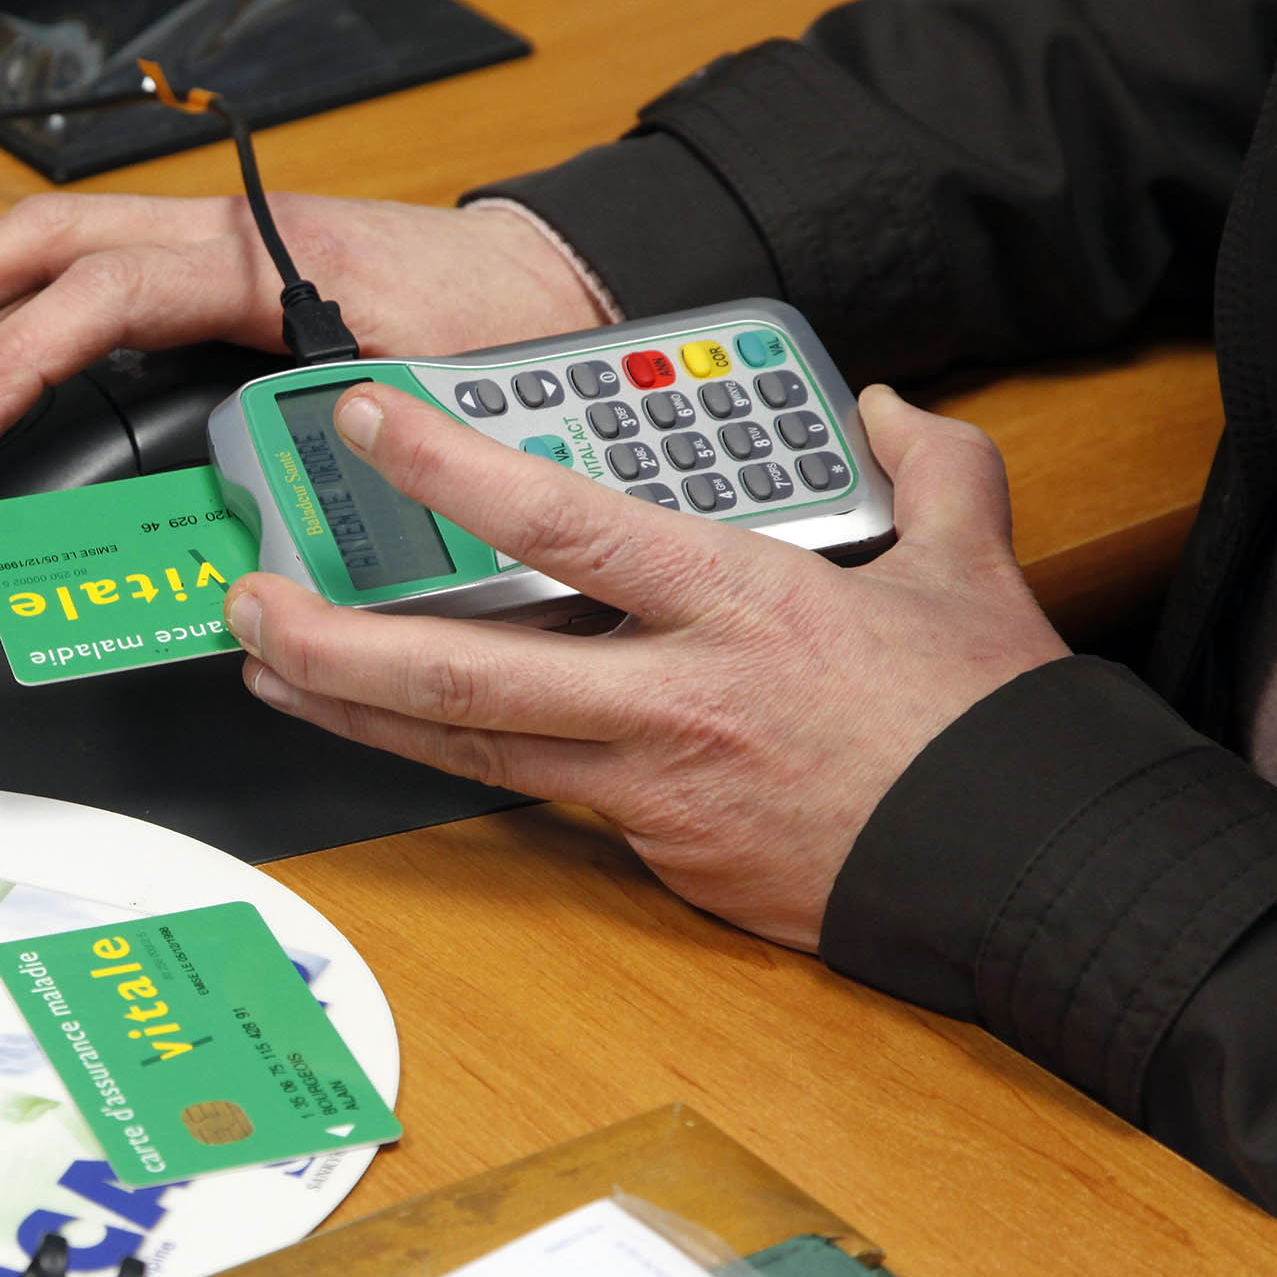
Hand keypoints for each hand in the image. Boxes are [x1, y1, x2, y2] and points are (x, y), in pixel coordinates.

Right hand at [0, 193, 609, 456]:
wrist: (559, 275)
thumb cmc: (501, 326)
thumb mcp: (429, 405)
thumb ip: (343, 469)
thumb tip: (264, 562)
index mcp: (266, 255)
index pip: (104, 291)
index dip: (19, 356)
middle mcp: (228, 235)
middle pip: (46, 237)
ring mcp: (218, 247)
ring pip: (64, 247)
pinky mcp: (222, 276)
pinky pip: (105, 278)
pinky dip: (36, 311)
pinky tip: (3, 357)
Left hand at [224, 383, 1069, 949]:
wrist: (1023, 870)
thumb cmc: (986, 725)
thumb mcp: (971, 562)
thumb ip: (928, 461)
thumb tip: (884, 405)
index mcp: (739, 604)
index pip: (564, 524)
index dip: (453, 471)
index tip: (370, 422)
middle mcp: (673, 699)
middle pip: (464, 675)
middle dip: (333, 642)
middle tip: (252, 597)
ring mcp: (652, 788)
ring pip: (467, 750)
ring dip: (352, 712)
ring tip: (267, 669)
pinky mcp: (655, 853)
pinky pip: (536, 794)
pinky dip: (455, 760)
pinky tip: (393, 734)